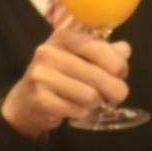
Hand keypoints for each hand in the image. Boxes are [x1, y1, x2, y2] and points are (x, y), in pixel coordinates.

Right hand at [0, 29, 131, 140]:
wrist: (26, 99)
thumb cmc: (60, 75)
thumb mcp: (80, 57)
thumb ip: (105, 51)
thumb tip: (125, 50)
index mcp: (63, 37)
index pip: (98, 47)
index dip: (117, 64)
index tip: (121, 73)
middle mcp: (49, 52)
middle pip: (98, 74)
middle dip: (115, 89)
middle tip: (117, 95)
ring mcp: (42, 76)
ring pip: (90, 95)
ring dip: (97, 102)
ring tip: (91, 101)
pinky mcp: (40, 99)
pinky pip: (78, 110)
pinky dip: (83, 113)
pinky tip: (76, 108)